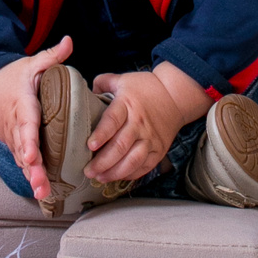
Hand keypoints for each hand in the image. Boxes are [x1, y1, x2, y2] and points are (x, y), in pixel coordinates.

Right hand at [0, 36, 72, 200]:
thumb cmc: (12, 77)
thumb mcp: (31, 64)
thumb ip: (51, 56)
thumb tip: (70, 41)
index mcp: (22, 104)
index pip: (25, 124)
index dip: (27, 141)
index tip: (30, 155)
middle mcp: (16, 125)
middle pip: (23, 149)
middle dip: (32, 167)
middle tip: (40, 184)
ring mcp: (13, 138)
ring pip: (22, 160)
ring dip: (32, 176)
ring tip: (42, 193)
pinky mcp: (15, 145)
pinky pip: (23, 162)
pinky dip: (30, 175)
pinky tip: (42, 192)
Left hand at [84, 71, 187, 185]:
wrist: (176, 96)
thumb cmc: (146, 88)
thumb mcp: (124, 80)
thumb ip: (102, 83)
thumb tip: (82, 91)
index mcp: (127, 104)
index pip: (112, 120)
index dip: (101, 134)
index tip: (90, 145)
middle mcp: (139, 123)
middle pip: (120, 146)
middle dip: (103, 161)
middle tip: (88, 171)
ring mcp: (150, 138)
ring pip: (132, 160)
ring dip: (115, 172)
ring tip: (99, 178)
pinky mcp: (159, 150)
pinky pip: (144, 166)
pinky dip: (130, 174)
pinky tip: (116, 177)